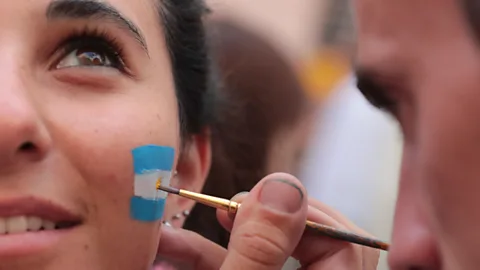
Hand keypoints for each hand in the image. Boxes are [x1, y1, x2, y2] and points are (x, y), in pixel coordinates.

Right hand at [157, 173, 379, 268]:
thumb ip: (260, 250)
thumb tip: (284, 186)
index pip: (345, 243)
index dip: (301, 211)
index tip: (249, 200)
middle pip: (321, 241)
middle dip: (267, 214)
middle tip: (230, 205)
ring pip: (278, 254)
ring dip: (228, 234)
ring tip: (189, 216)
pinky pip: (252, 268)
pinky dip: (215, 257)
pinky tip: (174, 245)